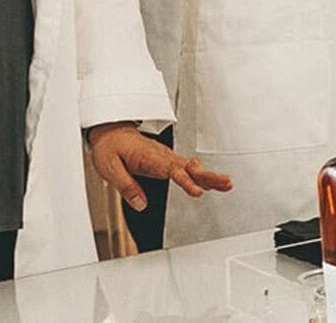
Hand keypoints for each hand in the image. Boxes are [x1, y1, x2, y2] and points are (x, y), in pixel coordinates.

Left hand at [88, 122, 232, 211]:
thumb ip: (126, 187)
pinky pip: (186, 167)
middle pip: (189, 166)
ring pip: (191, 166)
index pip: (172, 170)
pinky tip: (208, 182)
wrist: (110, 131)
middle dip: (208, 176)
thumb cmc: (110, 147)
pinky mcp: (166, 160)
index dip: (186, 181)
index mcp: (149, 157)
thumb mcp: (110, 168)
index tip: (197, 191)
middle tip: (225, 183)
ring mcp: (165, 157)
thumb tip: (141, 204)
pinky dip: (200, 174)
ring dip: (209, 175)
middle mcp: (161, 156)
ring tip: (225, 184)